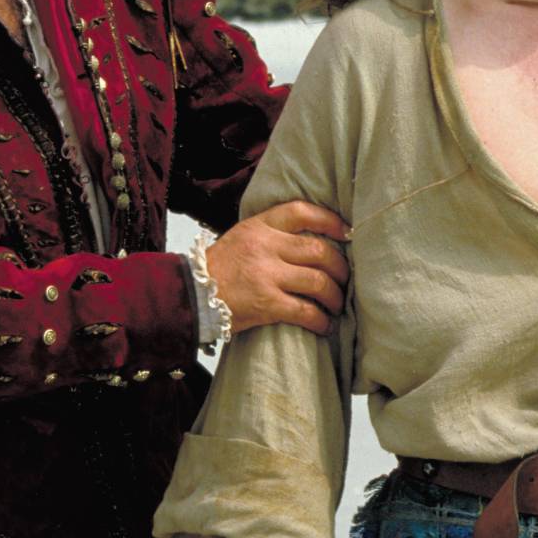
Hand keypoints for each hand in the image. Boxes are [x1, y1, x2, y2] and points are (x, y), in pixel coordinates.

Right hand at [208, 201, 348, 334]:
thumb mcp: (242, 237)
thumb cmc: (219, 268)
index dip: (330, 221)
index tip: (347, 233)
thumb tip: (312, 238)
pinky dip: (321, 320)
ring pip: (318, 282)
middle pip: (319, 251)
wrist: (189, 295)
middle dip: (340, 267)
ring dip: (335, 296)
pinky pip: (306, 311)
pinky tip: (324, 325)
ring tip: (336, 305)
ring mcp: (266, 276)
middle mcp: (265, 247)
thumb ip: (272, 233)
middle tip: (344, 279)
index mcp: (259, 226)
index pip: (302, 212)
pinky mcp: (267, 304)